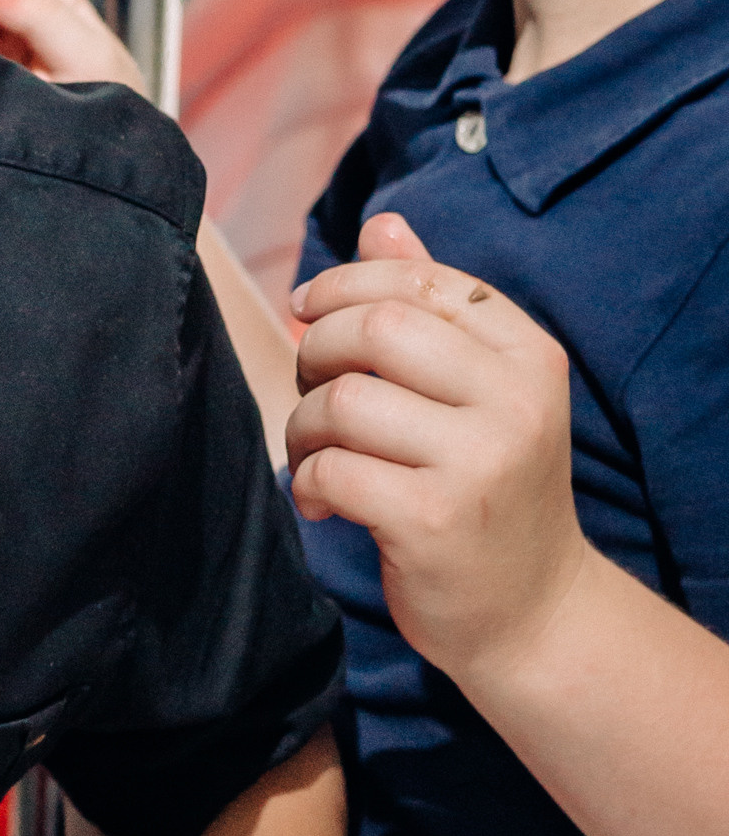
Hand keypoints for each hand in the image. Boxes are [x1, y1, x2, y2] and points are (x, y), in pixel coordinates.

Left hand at [286, 208, 585, 683]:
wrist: (532, 612)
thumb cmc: (487, 489)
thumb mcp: (480, 393)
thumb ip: (431, 308)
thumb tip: (382, 223)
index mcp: (529, 354)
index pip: (418, 281)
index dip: (344, 285)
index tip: (308, 310)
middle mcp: (515, 399)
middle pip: (375, 328)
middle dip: (316, 350)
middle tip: (311, 391)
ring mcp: (480, 460)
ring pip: (344, 400)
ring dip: (303, 427)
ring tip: (315, 455)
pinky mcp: (436, 519)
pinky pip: (332, 470)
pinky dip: (308, 483)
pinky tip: (324, 504)